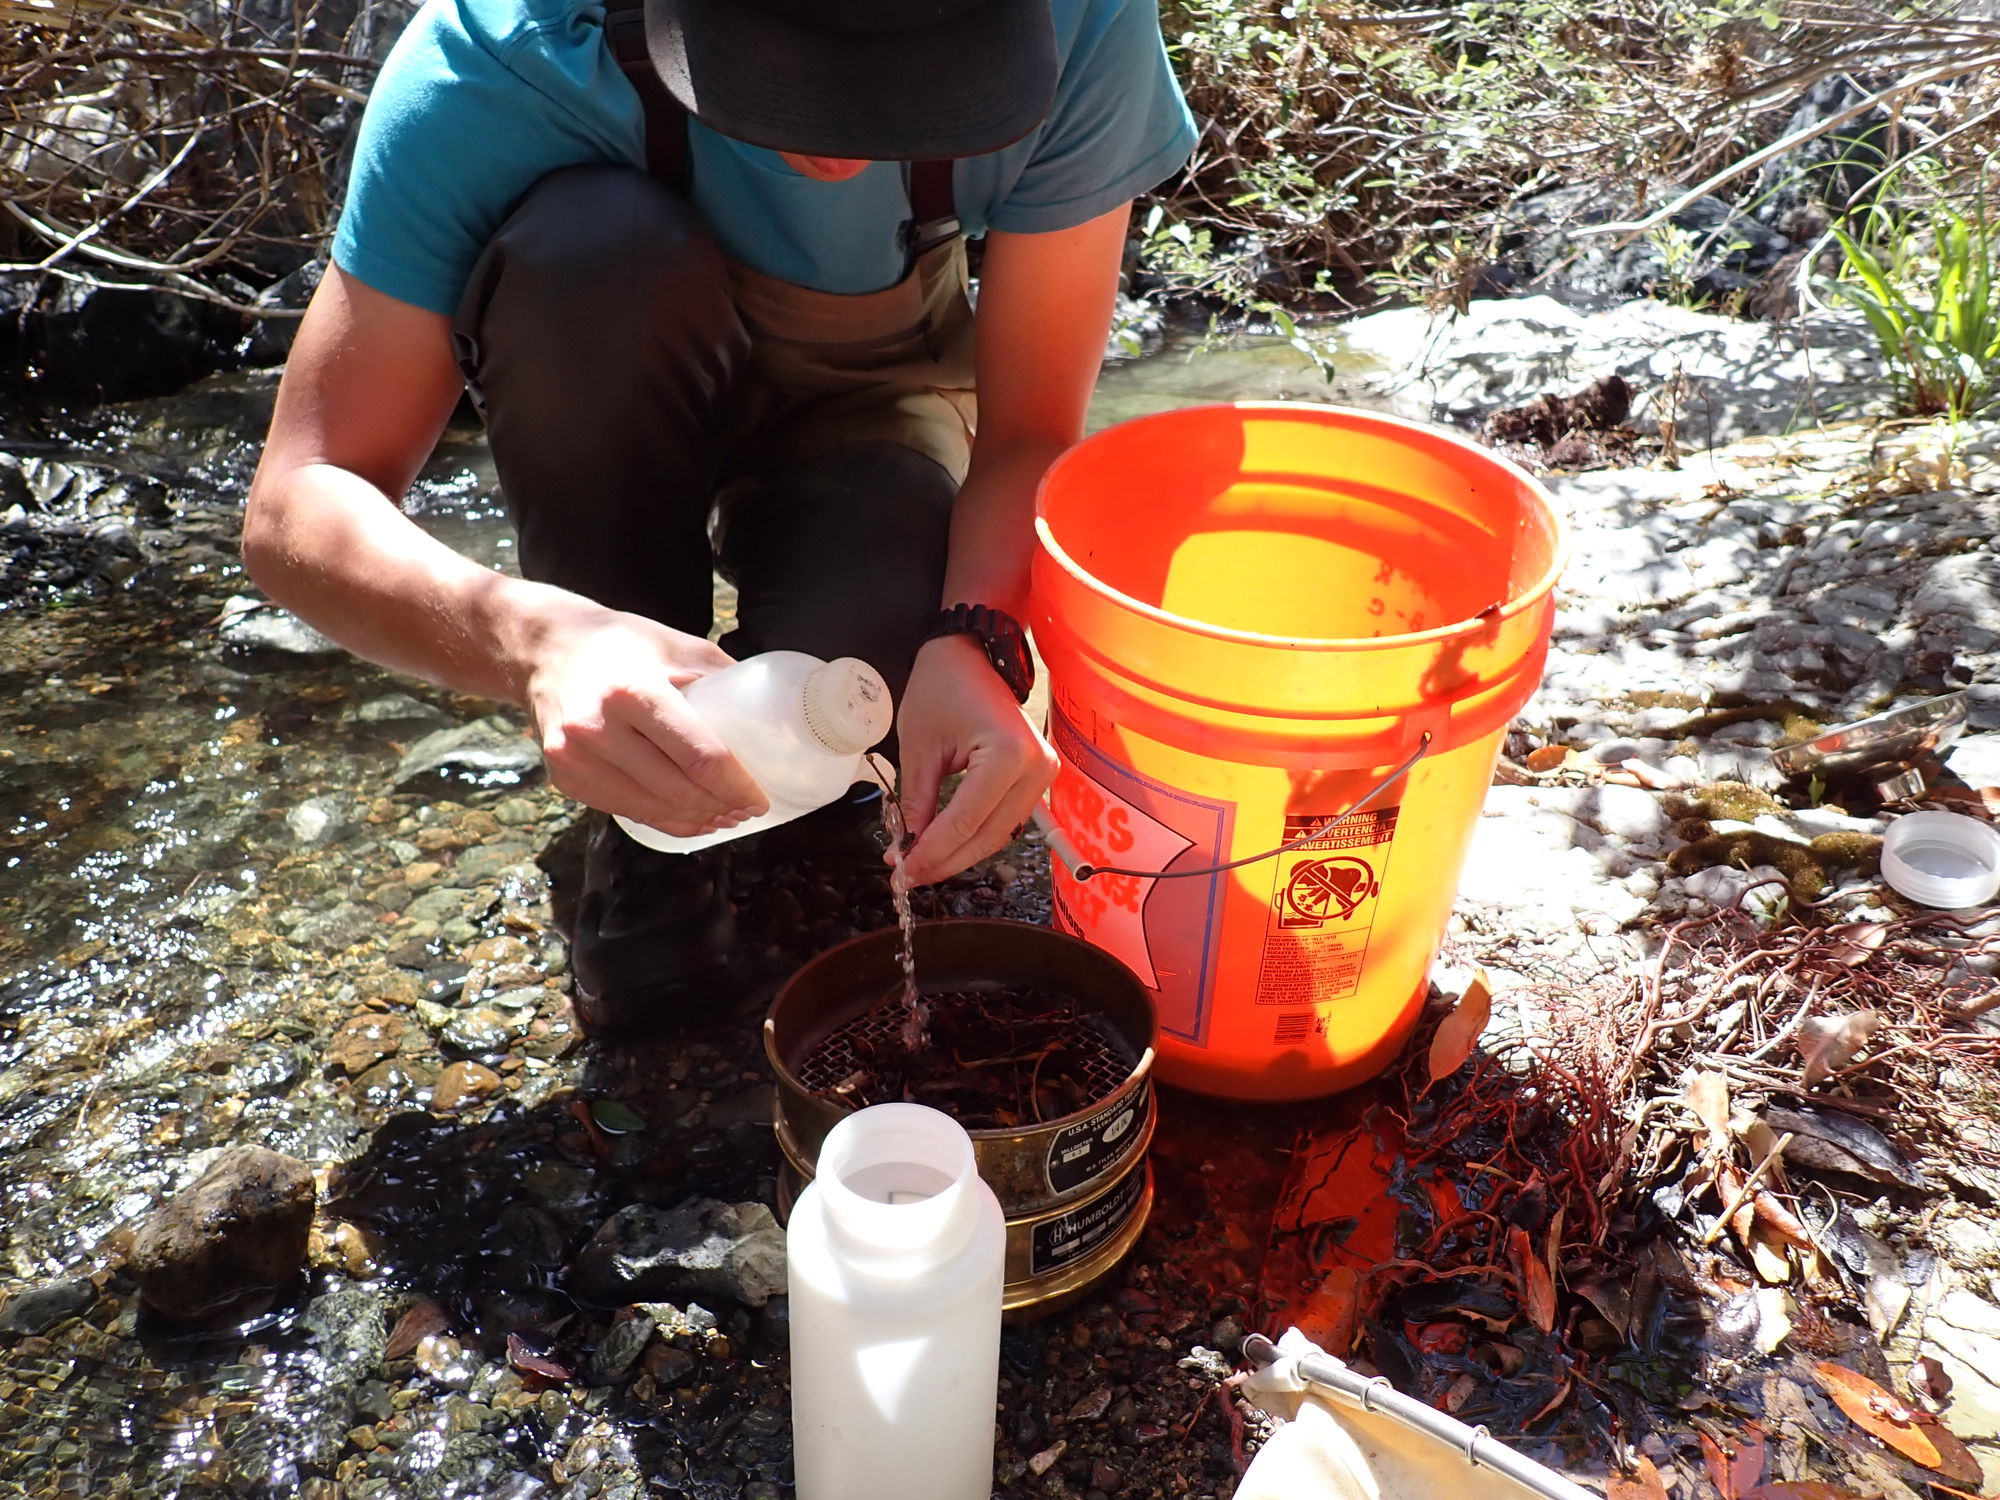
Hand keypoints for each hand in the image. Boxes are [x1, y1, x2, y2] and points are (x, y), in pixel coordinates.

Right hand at [519, 594, 767, 837]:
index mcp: (635, 690)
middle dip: (721, 808)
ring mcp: (575, 756)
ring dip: (695, 821)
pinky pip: (624, 811)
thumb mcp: (675, 644)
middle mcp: (598, 726)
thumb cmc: (619, 644)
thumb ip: (721, 676)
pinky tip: (686, 818)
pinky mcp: (564, 777)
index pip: (700, 756)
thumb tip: (774, 711)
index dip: (737, 786)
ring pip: (652, 809)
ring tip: (723, 819)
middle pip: (678, 790)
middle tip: (746, 810)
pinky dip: (661, 820)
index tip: (761, 797)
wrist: (544, 649)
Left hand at [893, 633, 1057, 885]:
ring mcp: (1043, 774)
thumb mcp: (919, 747)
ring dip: (961, 854)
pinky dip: (976, 836)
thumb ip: (916, 802)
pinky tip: (947, 846)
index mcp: (1006, 755)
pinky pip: (1006, 819)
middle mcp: (1035, 769)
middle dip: (946, 861)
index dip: (931, 853)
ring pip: (999, 834)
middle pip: (987, 836)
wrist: (973, 655)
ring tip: (923, 865)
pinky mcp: (1039, 777)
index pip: (964, 822)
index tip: (901, 871)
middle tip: (909, 876)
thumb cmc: (941, 688)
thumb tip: (906, 849)